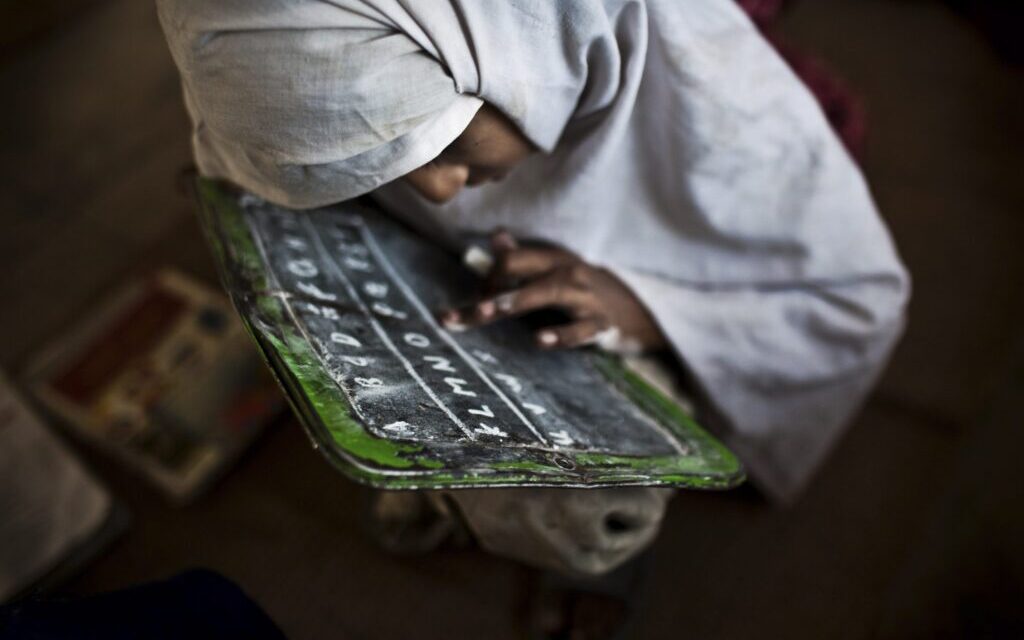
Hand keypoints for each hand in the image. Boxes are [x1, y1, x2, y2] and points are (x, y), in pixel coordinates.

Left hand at [440, 231, 666, 352]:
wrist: (646, 312)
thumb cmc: (594, 292)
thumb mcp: (561, 270)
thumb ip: (526, 259)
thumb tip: (496, 238)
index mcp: (554, 259)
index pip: (511, 258)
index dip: (486, 277)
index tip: (472, 302)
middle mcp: (568, 272)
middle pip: (521, 270)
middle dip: (489, 288)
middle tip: (459, 312)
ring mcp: (586, 296)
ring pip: (547, 292)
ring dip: (515, 300)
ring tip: (489, 311)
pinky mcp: (602, 323)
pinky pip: (580, 329)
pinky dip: (560, 334)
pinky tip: (539, 340)